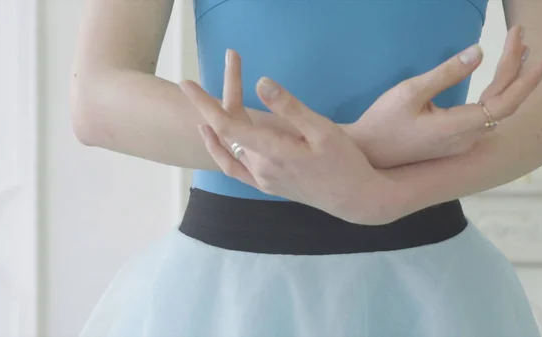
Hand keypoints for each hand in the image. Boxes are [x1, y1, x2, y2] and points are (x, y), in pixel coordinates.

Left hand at [180, 50, 393, 224]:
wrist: (355, 199)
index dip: (204, 103)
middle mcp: (260, 169)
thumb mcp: (322, 130)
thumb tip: (261, 82)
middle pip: (227, 134)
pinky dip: (219, 151)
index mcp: (272, 153)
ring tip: (202, 105)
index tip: (187, 84)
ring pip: (228, 149)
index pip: (227, 125)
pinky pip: (234, 168)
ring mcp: (262, 181)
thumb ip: (289, 108)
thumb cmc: (344, 161)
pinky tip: (215, 139)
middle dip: (215, 104)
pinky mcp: (267, 186)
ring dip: (214, 126)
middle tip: (212, 75)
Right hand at [348, 25, 541, 167]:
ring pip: (494, 108)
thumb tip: (478, 52)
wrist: (368, 153)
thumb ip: (447, 73)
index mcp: (457, 128)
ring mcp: (461, 143)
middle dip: (516, 67)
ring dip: (508, 80)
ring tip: (517, 52)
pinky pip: (483, 115)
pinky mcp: (454, 141)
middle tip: (519, 35)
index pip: (505, 101)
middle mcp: (466, 139)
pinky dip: (495, 93)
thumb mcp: (410, 92)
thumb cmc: (383, 123)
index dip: (524, 77)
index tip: (536, 53)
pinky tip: (498, 79)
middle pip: (503, 102)